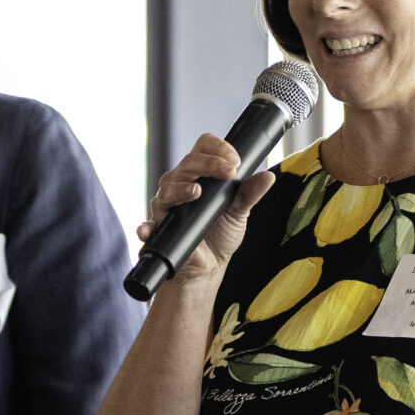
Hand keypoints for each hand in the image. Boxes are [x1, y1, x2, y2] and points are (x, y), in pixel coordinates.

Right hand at [136, 133, 276, 288]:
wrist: (208, 267)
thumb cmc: (220, 234)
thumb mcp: (239, 213)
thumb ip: (249, 194)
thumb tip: (268, 177)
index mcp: (200, 175)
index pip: (203, 148)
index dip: (218, 148)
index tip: (235, 161)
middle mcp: (180, 184)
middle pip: (187, 163)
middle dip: (208, 164)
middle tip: (228, 171)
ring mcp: (167, 206)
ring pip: (167, 188)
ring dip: (181, 188)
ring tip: (196, 191)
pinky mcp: (159, 229)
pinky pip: (149, 225)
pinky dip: (147, 226)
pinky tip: (150, 228)